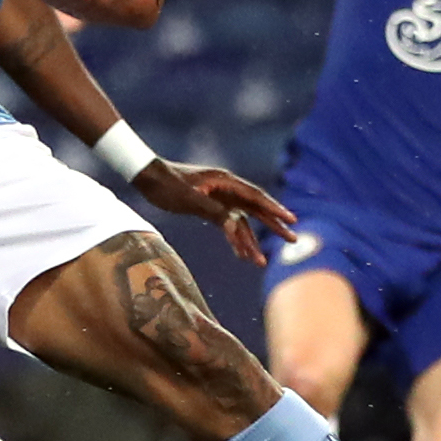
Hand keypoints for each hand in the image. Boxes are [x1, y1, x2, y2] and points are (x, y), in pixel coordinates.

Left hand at [132, 158, 296, 265]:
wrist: (147, 177)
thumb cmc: (166, 184)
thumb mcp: (189, 199)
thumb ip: (213, 211)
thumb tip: (235, 226)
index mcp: (224, 181)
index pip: (256, 197)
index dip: (275, 209)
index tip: (291, 220)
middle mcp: (226, 189)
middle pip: (256, 209)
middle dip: (273, 225)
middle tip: (293, 238)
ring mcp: (219, 198)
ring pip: (242, 221)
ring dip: (251, 241)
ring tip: (262, 263)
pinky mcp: (211, 207)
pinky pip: (228, 225)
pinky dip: (234, 239)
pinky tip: (240, 255)